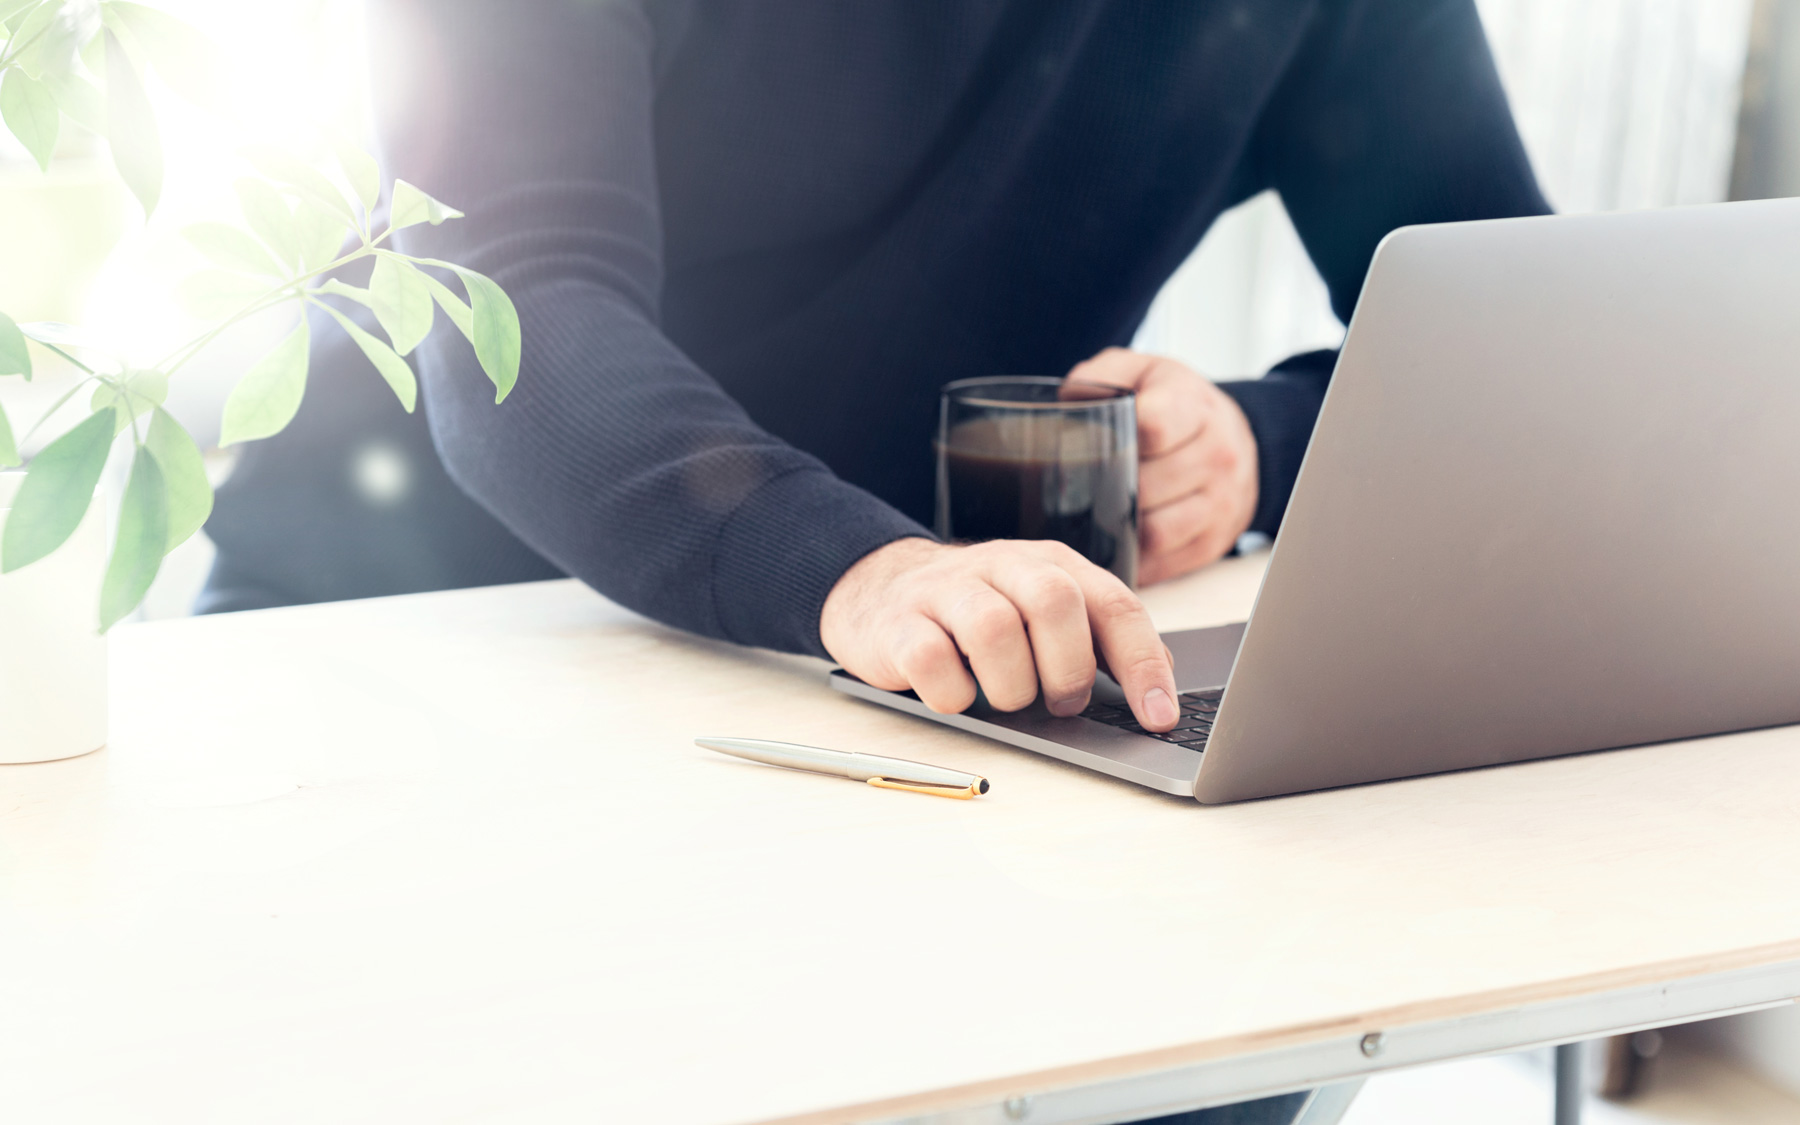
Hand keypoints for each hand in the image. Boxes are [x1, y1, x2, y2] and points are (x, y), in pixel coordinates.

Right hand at [820, 538, 1180, 730]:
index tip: (1159, 717)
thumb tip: (1163, 689)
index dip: (1143, 665)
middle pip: (1054, 602)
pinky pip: (931, 661)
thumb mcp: (1044, 611)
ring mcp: (946, 590)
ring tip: (1005, 697)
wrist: (880, 587)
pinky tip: (956, 692)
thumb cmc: (978, 611)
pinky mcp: (899, 623)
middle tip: (1061, 703)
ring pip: (993, 630)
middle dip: (1068, 669)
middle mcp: (1002, 566)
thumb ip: (1100, 640)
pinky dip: (952, 694)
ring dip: (1010, 686)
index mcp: (1051, 564)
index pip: (1113, 604)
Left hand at [1067, 348, 1257, 583]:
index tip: (1092, 448)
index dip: (1114, 444)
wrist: (1235, 438)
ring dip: (1120, 530)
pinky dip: (1135, 560)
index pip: (1152, 429)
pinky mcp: (1216, 541)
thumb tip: (1066, 403)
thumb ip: (1102, 377)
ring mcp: (1221, 502)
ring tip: (1096, 518)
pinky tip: (1116, 544)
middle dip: (1108, 491)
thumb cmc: (1175, 405)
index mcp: (1193, 407)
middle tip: (1078, 491)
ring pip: (1156, 533)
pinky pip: (1166, 564)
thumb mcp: (1142, 372)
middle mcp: (1217, 455)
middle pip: (1147, 488)